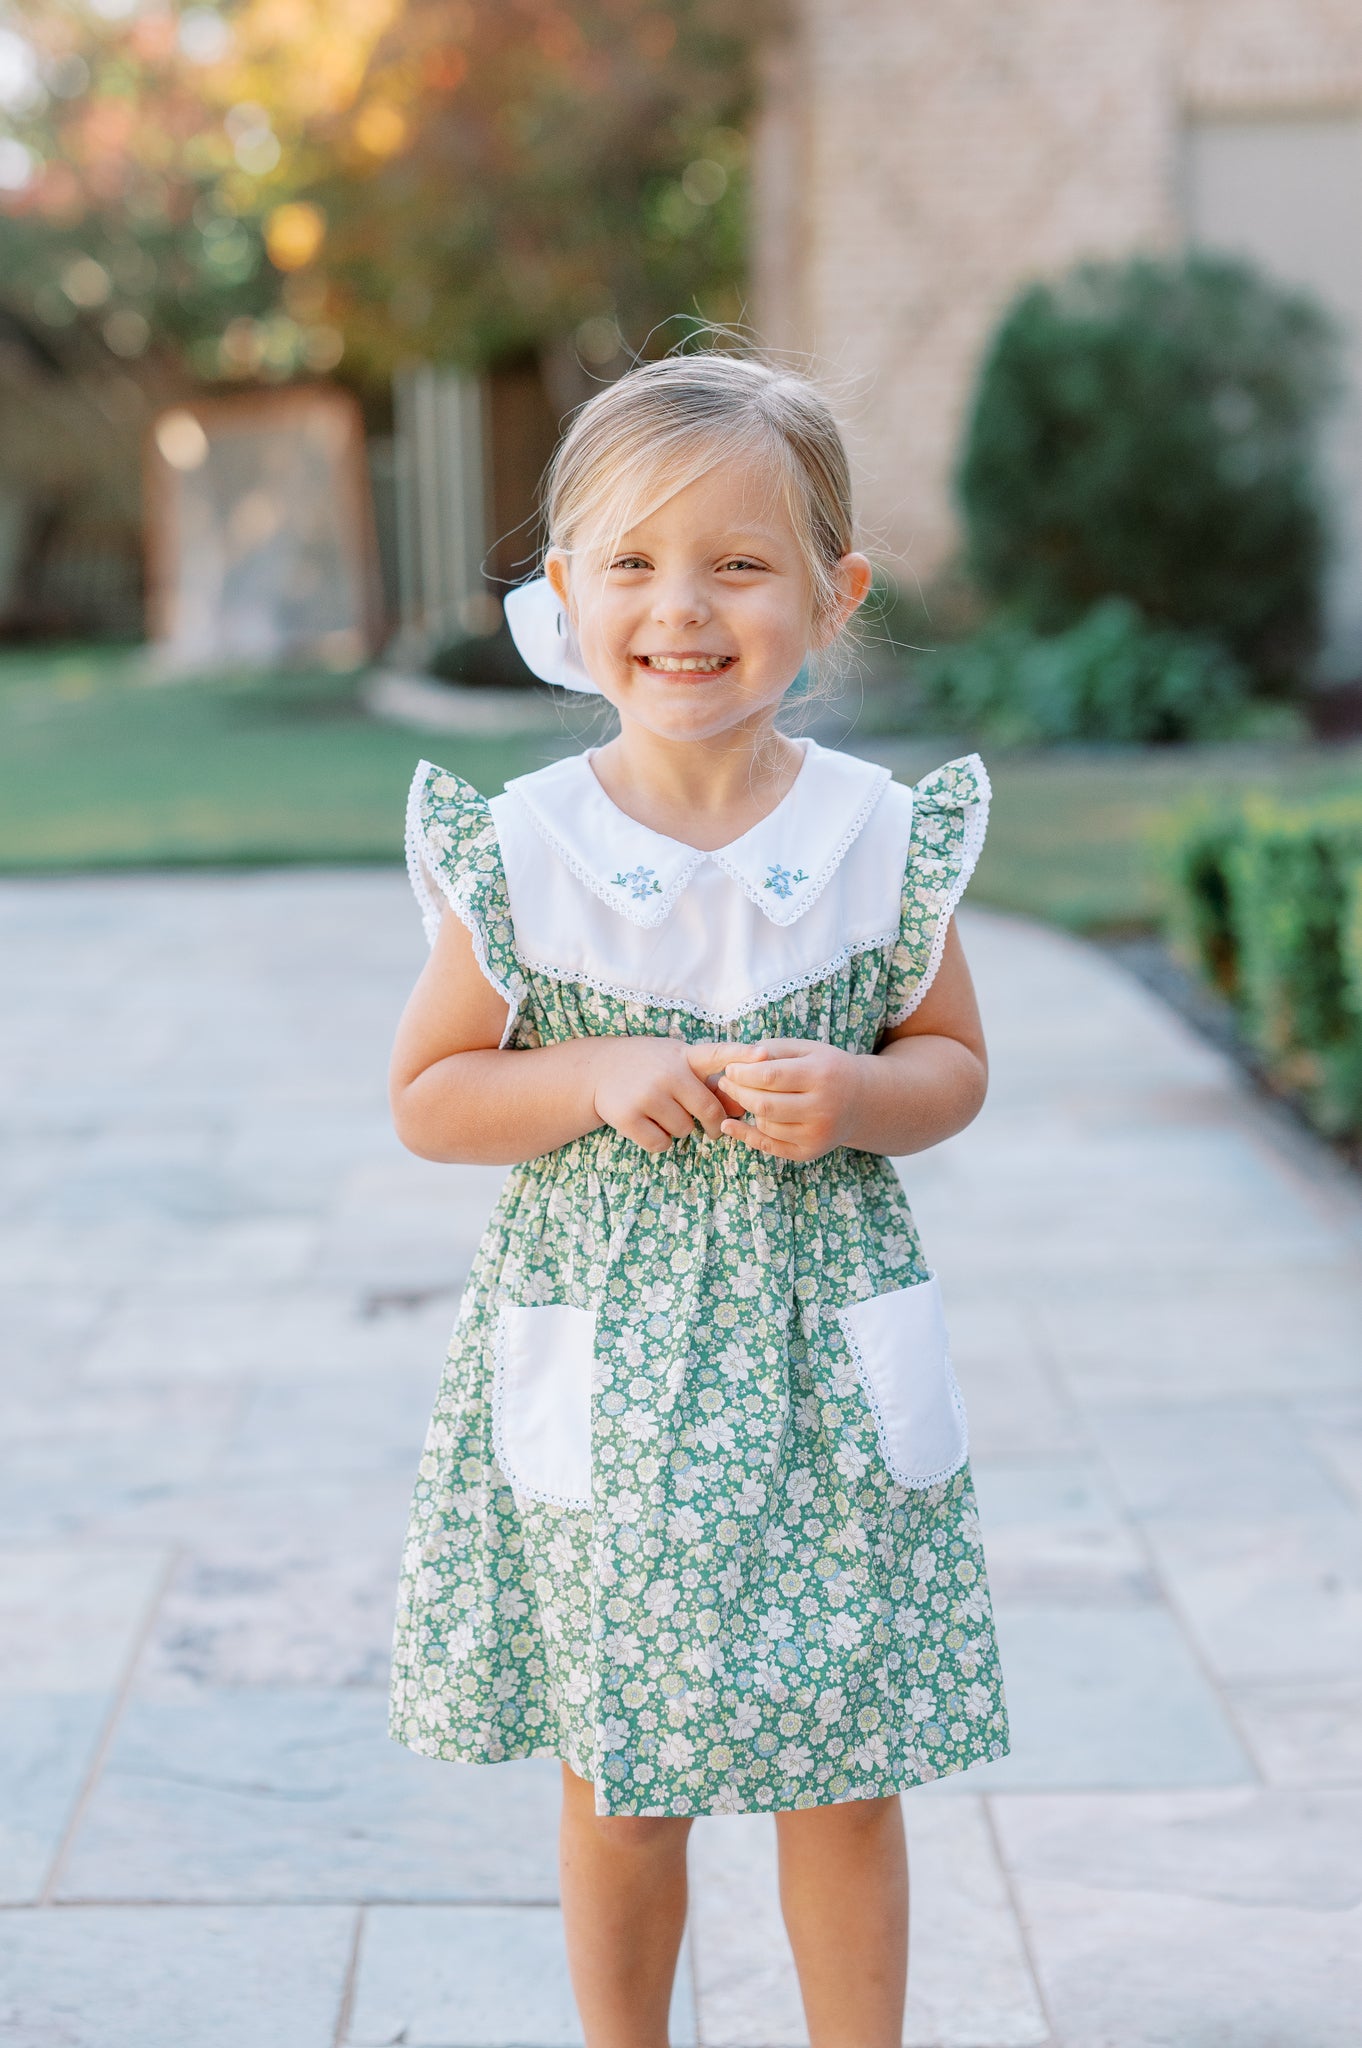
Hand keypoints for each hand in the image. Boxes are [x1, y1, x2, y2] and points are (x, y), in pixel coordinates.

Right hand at [591, 1036, 739, 1154]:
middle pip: (709, 1109)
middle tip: (710, 1129)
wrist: (599, 1070)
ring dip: (680, 1130)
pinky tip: (648, 1124)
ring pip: (684, 1130)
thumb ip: (709, 1082)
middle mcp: (667, 1072)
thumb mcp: (679, 1063)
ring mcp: (646, 1094)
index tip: (764, 1054)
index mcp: (684, 1056)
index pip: (719, 1053)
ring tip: (664, 1113)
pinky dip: (660, 1141)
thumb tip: (742, 1108)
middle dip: (713, 1124)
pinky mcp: (628, 1117)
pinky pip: (661, 1144)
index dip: (742, 1054)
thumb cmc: (651, 1068)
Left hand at [717, 1038, 862, 1161]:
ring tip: (744, 1095)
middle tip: (724, 1082)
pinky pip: (770, 1146)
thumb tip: (736, 1061)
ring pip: (765, 1125)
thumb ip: (773, 1050)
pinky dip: (746, 1136)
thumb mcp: (807, 1049)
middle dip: (737, 1092)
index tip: (729, 1068)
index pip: (770, 1076)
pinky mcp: (809, 1152)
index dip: (742, 1073)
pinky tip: (730, 1125)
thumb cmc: (826, 1068)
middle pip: (764, 1104)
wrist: (860, 1100)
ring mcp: (817, 1134)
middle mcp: (823, 1108)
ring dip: (747, 1109)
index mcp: (822, 1075)